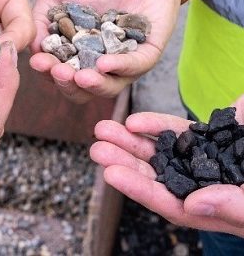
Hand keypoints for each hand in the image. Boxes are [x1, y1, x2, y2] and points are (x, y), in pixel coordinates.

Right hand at [30, 0, 185, 102]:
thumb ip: (42, 19)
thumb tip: (33, 49)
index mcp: (76, 54)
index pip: (60, 73)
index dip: (48, 72)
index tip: (38, 62)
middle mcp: (97, 63)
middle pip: (82, 89)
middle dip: (67, 84)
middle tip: (58, 72)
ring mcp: (122, 62)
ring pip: (109, 86)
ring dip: (93, 85)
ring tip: (80, 77)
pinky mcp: (147, 53)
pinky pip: (136, 66)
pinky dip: (120, 67)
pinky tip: (104, 64)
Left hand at [90, 96, 243, 236]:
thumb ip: (235, 206)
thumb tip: (194, 205)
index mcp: (213, 207)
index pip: (170, 202)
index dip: (140, 189)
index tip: (111, 174)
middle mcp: (201, 183)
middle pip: (157, 175)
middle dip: (125, 162)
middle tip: (97, 149)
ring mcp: (201, 158)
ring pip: (160, 150)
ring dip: (131, 140)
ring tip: (103, 128)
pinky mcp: (206, 135)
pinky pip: (177, 130)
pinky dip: (156, 125)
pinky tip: (134, 121)